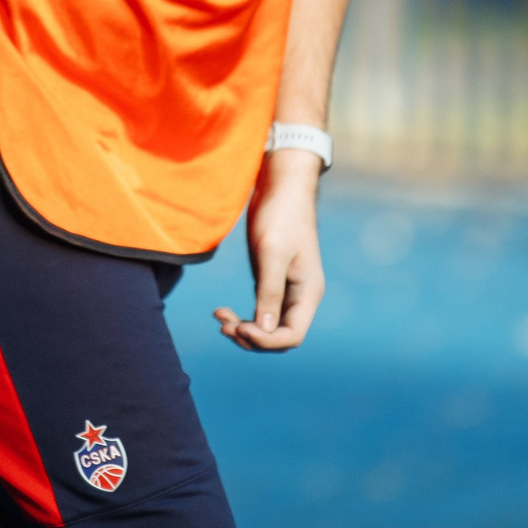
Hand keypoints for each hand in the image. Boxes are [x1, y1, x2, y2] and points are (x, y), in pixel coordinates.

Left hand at [214, 150, 324, 350]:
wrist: (281, 188)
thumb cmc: (280, 215)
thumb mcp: (272, 252)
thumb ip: (270, 291)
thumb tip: (266, 330)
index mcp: (308, 292)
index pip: (292, 335)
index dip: (265, 340)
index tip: (239, 326)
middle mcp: (300, 297)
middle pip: (278, 337)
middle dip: (251, 337)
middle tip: (222, 323)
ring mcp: (286, 291)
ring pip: (267, 328)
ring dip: (243, 329)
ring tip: (219, 317)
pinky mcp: (272, 282)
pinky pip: (259, 313)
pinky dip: (242, 317)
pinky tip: (221, 311)